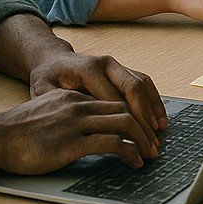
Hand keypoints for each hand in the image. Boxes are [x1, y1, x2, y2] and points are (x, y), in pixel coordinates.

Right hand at [0, 87, 159, 172]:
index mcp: (73, 97)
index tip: (145, 128)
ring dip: (143, 139)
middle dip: (146, 126)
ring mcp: (76, 123)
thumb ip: (67, 113)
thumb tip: (86, 127)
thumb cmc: (17, 130)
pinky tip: (134, 162)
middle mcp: (78, 105)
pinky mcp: (72, 144)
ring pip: (124, 123)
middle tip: (155, 142)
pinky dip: (129, 152)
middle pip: (125, 109)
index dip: (135, 114)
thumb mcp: (47, 111)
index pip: (114, 100)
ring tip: (151, 153)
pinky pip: (111, 144)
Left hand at [28, 50, 167, 136]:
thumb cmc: (47, 78)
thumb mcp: (43, 90)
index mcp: (89, 69)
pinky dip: (153, 100)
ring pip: (143, 84)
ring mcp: (116, 65)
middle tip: (151, 142)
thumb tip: (77, 123)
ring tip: (159, 131)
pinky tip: (158, 118)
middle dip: (145, 117)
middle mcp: (107, 64)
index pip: (114, 98)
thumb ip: (59, 105)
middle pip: (134, 89)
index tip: (132, 143)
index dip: (126, 121)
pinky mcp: (122, 70)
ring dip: (153, 108)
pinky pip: (144, 82)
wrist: (53, 60)